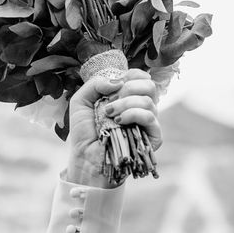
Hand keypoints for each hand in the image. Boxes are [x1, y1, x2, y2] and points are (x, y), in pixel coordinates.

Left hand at [66, 69, 161, 187]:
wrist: (85, 156)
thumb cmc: (84, 131)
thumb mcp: (81, 100)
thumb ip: (95, 84)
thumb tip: (118, 81)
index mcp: (127, 97)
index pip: (141, 77)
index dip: (129, 76)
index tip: (113, 86)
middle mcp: (140, 107)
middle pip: (149, 86)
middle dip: (128, 88)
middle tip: (110, 102)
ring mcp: (147, 123)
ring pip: (149, 101)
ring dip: (125, 103)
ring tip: (109, 113)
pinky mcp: (152, 137)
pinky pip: (151, 117)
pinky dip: (133, 114)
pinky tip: (118, 121)